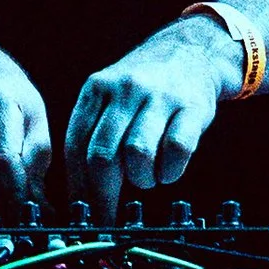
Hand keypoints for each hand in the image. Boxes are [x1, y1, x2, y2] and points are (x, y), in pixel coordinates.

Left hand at [63, 18, 231, 217]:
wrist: (192, 50)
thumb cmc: (144, 86)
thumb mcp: (110, 95)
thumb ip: (93, 133)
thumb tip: (77, 194)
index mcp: (98, 87)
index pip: (76, 145)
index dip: (77, 186)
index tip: (80, 213)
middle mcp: (126, 89)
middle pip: (103, 155)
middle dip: (103, 196)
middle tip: (108, 219)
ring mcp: (160, 96)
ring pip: (138, 155)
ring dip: (140, 180)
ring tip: (146, 177)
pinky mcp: (192, 107)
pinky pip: (176, 151)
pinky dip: (169, 172)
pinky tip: (168, 170)